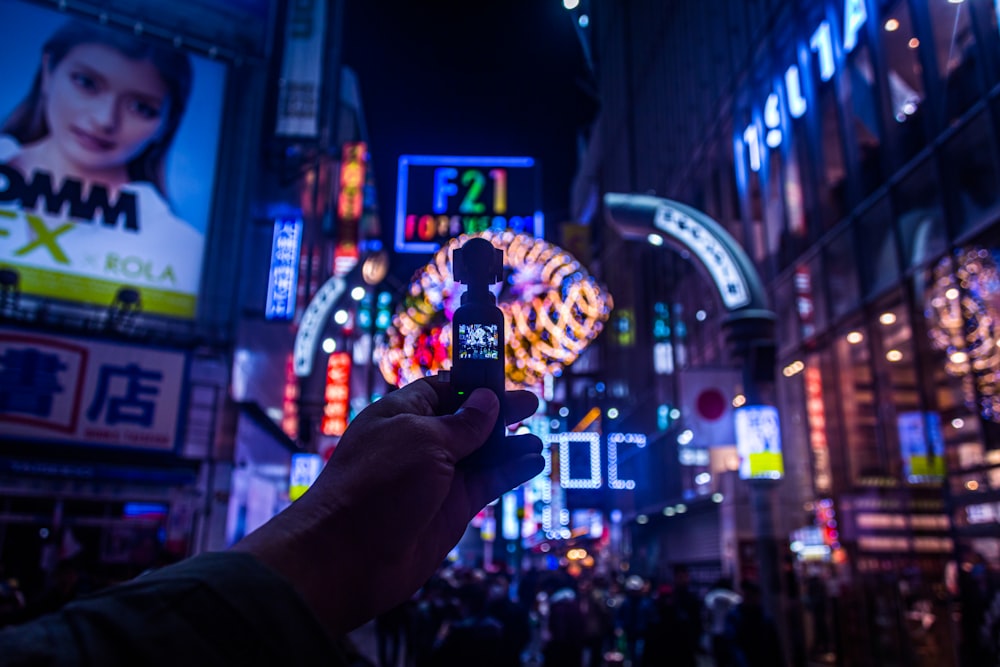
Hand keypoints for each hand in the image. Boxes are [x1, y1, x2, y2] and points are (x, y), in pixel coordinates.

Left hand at [234, 377, 543, 636]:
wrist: (348, 556)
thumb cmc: (374, 487)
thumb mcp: (423, 440)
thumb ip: (463, 423)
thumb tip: (488, 401)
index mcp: (402, 414)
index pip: (443, 388)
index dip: (474, 382)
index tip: (503, 377)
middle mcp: (420, 443)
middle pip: (467, 420)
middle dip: (499, 412)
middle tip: (531, 404)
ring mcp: (436, 477)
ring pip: (482, 454)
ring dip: (511, 445)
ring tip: (538, 439)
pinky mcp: (451, 508)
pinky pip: (488, 483)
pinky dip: (511, 472)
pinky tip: (533, 463)